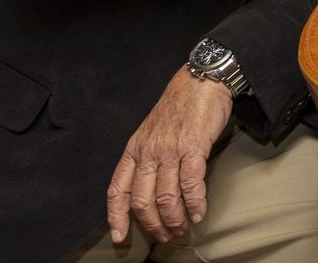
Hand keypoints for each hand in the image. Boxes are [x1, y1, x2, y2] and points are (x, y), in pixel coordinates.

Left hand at [106, 67, 232, 243]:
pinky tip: (199, 212)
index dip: (116, 217)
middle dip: (153, 223)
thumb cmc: (180, 105)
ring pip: (166, 196)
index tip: (119, 237)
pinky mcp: (194, 146)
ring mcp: (170, 149)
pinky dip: (195, 203)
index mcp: (134, 149)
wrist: (202, 80)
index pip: (117, 190)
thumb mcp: (152, 131)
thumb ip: (148, 157)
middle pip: (142, 200)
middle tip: (166, 234)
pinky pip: (191, 183)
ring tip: (183, 226)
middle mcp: (148, 151)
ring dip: (175, 218)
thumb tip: (152, 187)